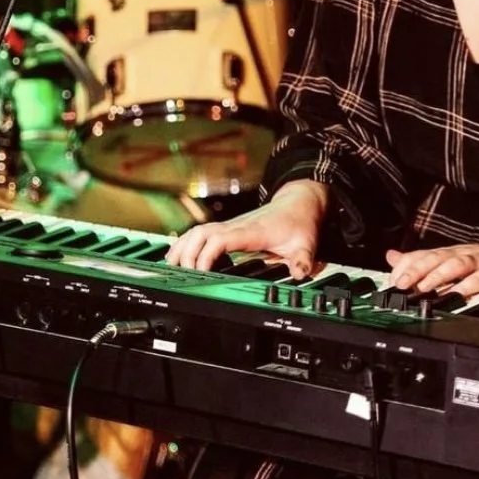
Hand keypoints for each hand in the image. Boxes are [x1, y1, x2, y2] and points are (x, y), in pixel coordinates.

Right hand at [165, 180, 328, 276]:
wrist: (297, 203)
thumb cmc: (298, 223)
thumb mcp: (306, 243)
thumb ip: (303, 260)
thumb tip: (301, 274)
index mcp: (251, 232)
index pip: (220, 240)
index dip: (206, 255)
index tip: (200, 272)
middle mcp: (236, 226)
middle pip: (201, 234)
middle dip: (188, 254)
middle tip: (183, 275)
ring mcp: (230, 226)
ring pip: (197, 231)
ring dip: (183, 247)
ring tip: (172, 267)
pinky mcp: (228, 229)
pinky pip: (201, 233)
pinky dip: (187, 243)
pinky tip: (180, 255)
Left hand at [385, 228, 478, 297]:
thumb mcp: (452, 259)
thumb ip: (422, 260)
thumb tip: (391, 257)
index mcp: (448, 253)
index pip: (422, 256)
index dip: (405, 267)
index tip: (390, 281)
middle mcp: (460, 254)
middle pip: (435, 258)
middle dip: (415, 270)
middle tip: (399, 284)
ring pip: (455, 264)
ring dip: (438, 275)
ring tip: (423, 288)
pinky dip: (471, 286)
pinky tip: (460, 295)